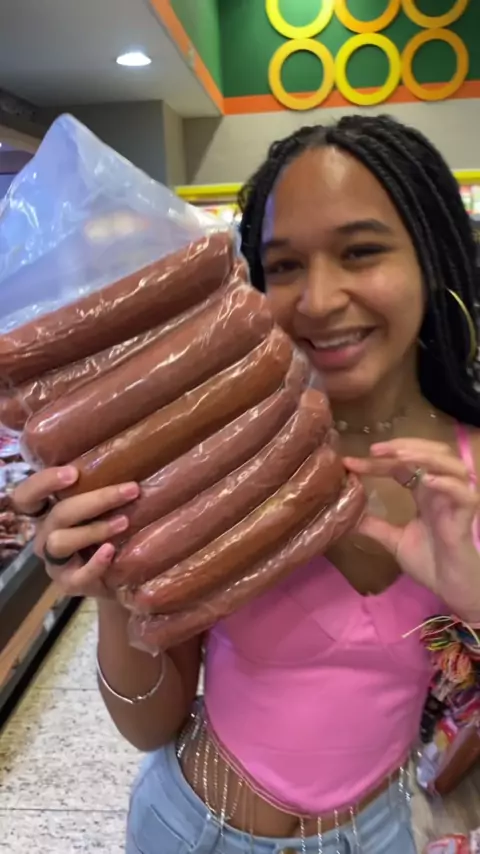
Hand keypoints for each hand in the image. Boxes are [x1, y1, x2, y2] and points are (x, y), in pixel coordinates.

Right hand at [13, 467, 139, 598]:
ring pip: (60, 541)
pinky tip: (110, 551)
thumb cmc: (107, 534)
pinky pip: (76, 576)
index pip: (27, 496)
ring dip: (93, 529)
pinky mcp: (68, 584)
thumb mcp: (99, 512)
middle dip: (95, 500)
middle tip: (130, 490)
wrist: (116, 578)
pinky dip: (94, 563)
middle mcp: (46, 535)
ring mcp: (54, 562)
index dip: (44, 482)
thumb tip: (135, 467)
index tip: (73, 472)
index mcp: (48, 513)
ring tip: (124, 522)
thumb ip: (101, 494)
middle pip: (58, 514)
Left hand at [344, 439, 479, 614]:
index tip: (351, 462)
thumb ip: (374, 526)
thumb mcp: (395, 540)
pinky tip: (427, 481)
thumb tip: (346, 517)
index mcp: (426, 493)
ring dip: (425, 456)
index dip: (379, 461)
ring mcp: (456, 501)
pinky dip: (447, 483)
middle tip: (374, 450)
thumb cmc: (431, 564)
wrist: (452, 590)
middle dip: (403, 446)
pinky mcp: (468, 517)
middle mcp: (442, 491)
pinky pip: (464, 493)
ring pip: (449, 464)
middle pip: (429, 453)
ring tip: (399, 457)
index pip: (403, 466)